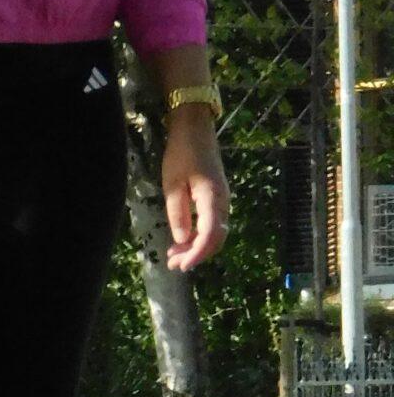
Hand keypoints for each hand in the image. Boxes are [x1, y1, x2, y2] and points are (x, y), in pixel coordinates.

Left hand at [163, 109, 229, 271]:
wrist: (195, 130)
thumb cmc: (181, 154)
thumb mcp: (173, 183)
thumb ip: (178, 212)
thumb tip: (182, 240)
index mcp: (213, 199)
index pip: (209, 236)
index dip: (196, 254)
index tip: (181, 266)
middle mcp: (222, 203)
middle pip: (215, 239)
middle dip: (195, 255)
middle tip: (173, 265)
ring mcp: (221, 201)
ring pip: (213, 233)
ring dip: (195, 247)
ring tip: (173, 256)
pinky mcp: (216, 198)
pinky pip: (211, 224)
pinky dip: (197, 235)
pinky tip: (182, 240)